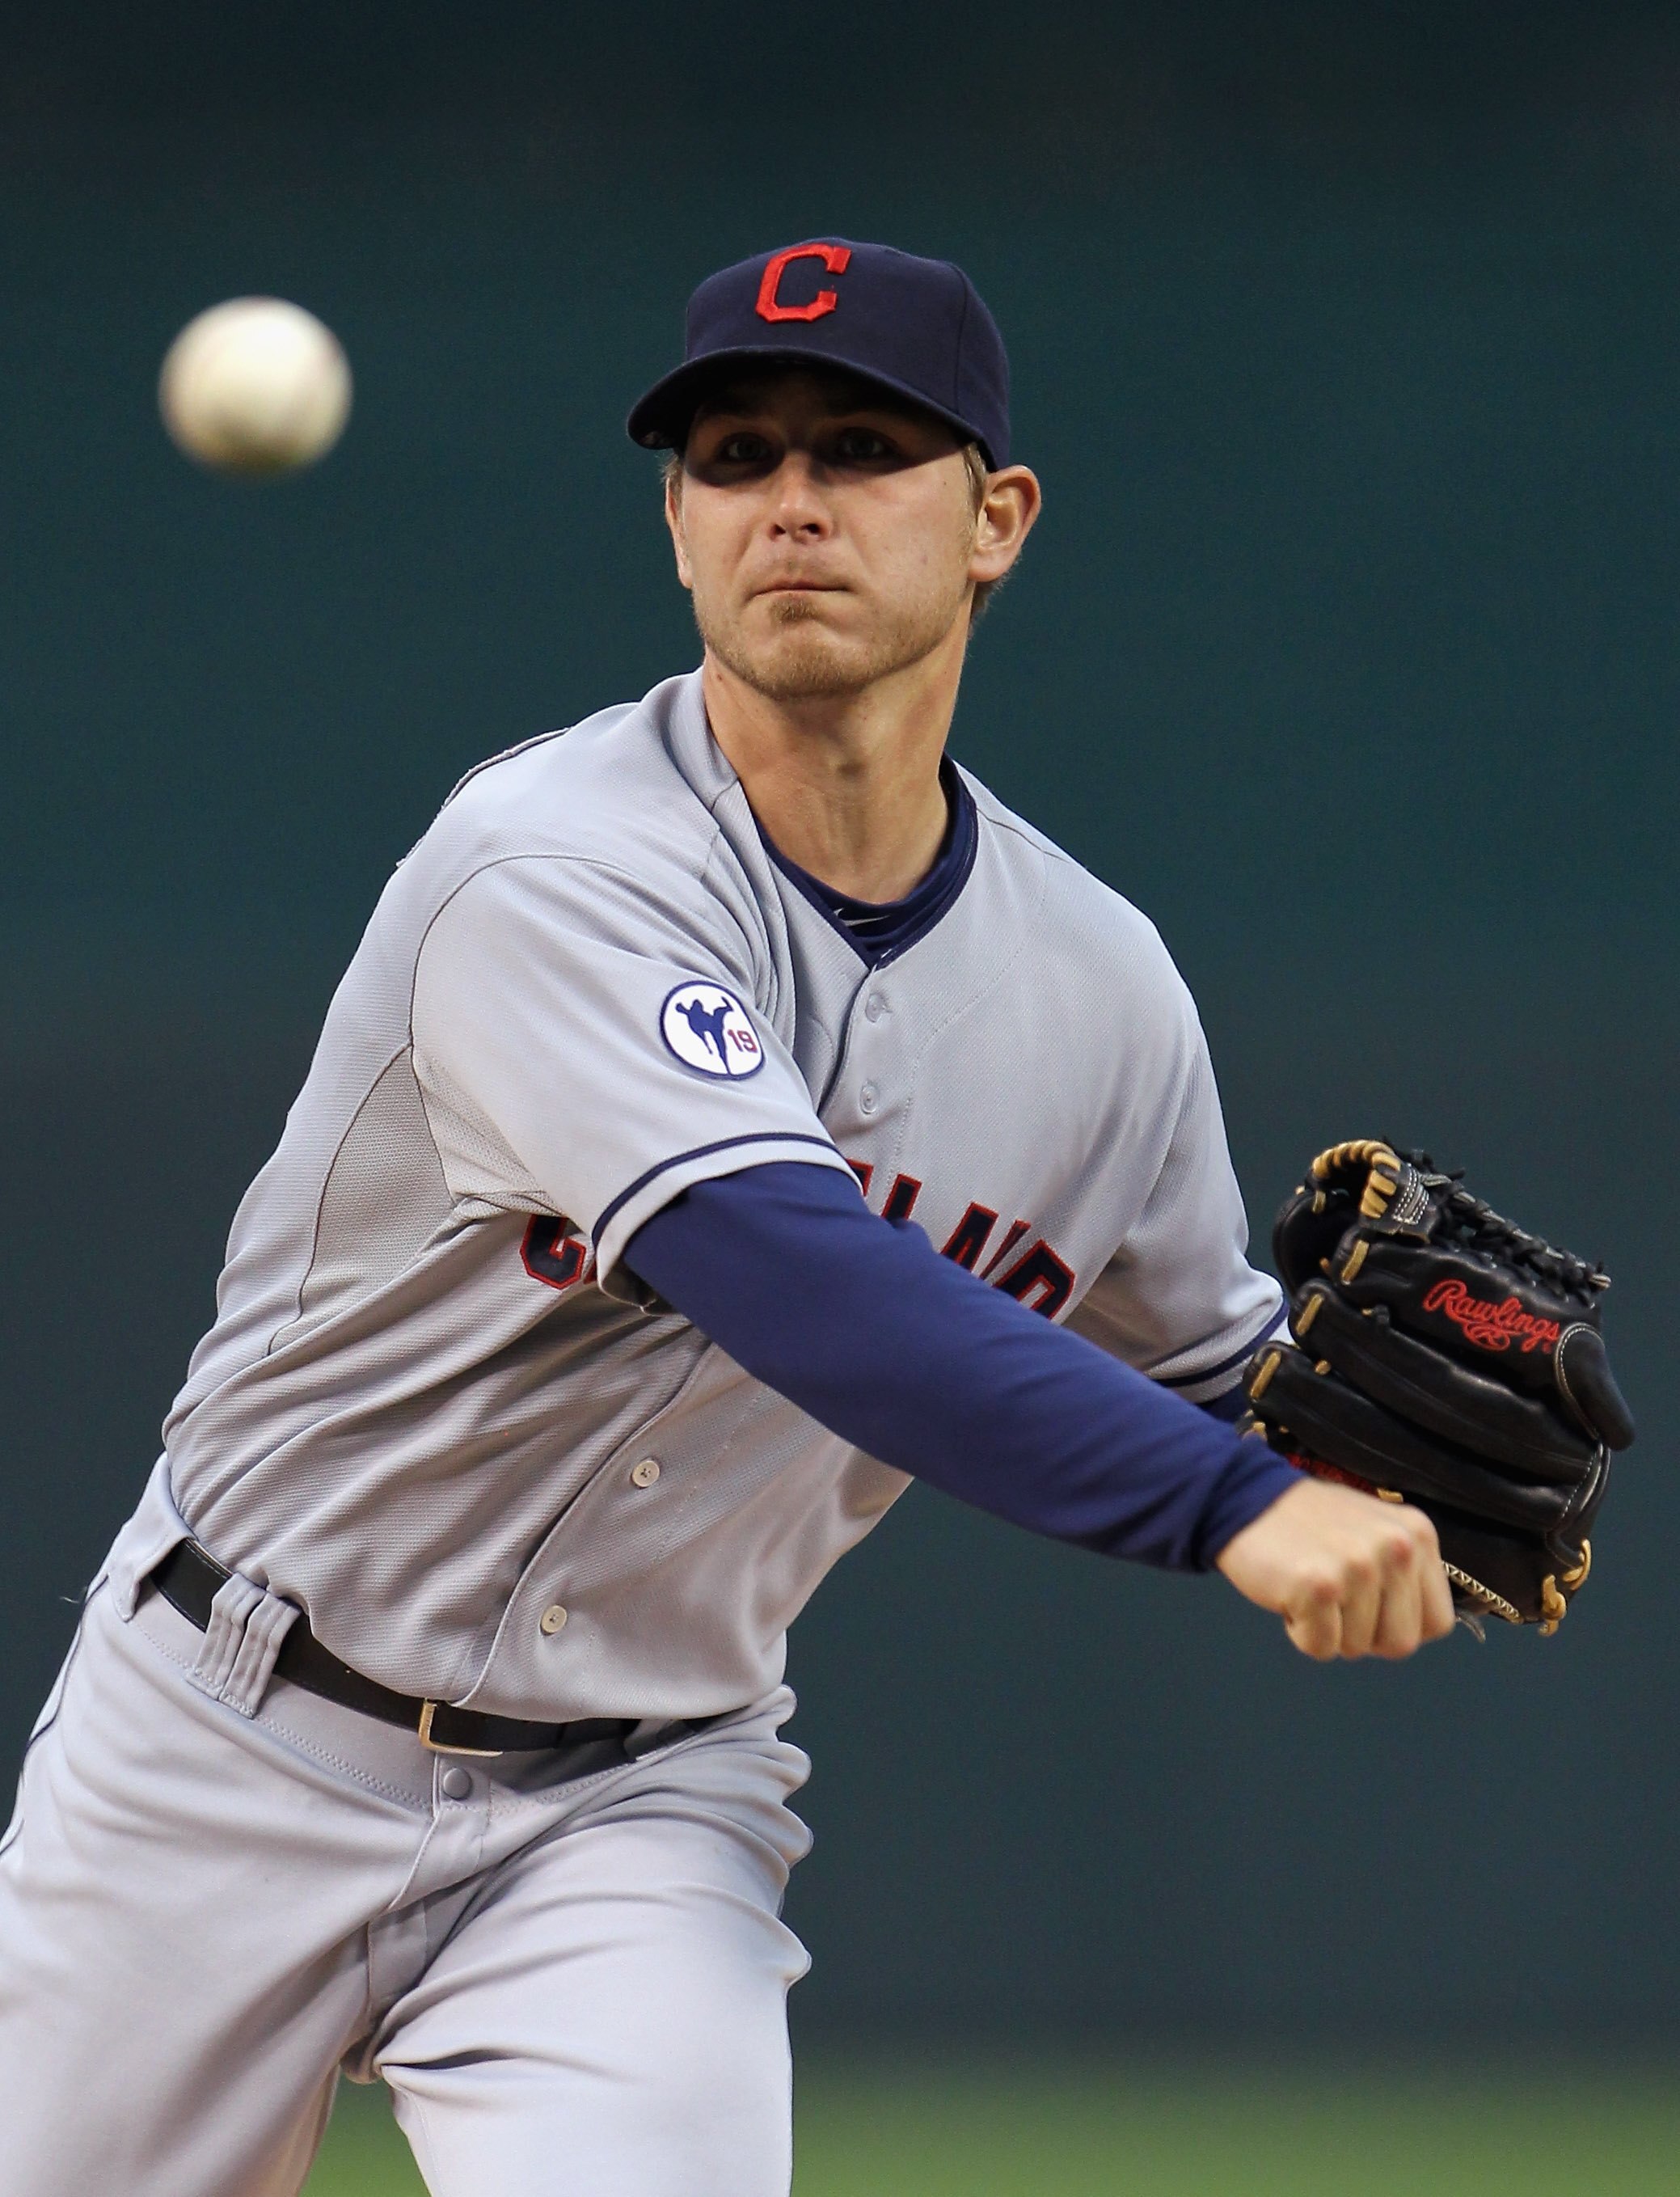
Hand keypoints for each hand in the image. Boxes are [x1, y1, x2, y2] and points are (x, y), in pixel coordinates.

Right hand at [1214, 1476, 1455, 1660]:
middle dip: (1363, 1634)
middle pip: (1400, 1643)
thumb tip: (1422, 1628)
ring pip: (1357, 1648)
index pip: (1436, 1623)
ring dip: (1327, 1628)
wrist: (1245, 1499)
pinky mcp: (1320, 1586)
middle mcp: (1397, 1547)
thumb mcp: (1376, 1533)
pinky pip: (1320, 1647)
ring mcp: (1359, 1566)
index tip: (1367, 1604)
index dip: (1397, 1625)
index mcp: (1417, 1535)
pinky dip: (1299, 1631)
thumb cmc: (1310, 1525)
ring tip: (1309, 1584)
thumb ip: (1405, 1573)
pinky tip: (1290, 1591)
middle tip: (1335, 1597)